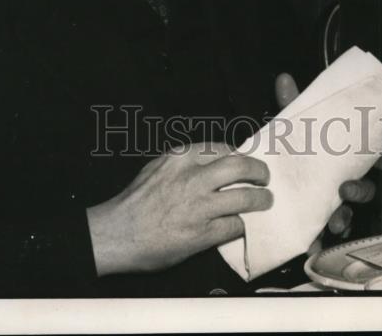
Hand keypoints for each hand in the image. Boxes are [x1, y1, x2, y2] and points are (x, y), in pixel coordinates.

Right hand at [86, 142, 272, 275]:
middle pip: (240, 166)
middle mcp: (192, 178)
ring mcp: (199, 206)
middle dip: (258, 171)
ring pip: (244, 197)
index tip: (245, 160)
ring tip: (265, 200)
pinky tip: (240, 224)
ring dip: (260, 199)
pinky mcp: (202, 234)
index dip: (239, 154)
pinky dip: (241, 224)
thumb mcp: (157, 167)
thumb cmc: (135, 202)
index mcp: (180, 158)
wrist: (117, 234)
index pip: (222, 148)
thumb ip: (184, 163)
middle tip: (264, 177)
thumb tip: (212, 163)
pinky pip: (234, 225)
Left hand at [274, 72, 381, 240]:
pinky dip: (319, 240)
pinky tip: (314, 244)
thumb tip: (284, 79)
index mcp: (342, 157)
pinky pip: (322, 234)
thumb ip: (291, 104)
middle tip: (347, 188)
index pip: (372, 159)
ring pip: (347, 213)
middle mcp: (342, 180)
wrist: (272, 175)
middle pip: (364, 188)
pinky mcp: (314, 219)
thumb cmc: (293, 147)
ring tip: (333, 221)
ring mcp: (330, 201)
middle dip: (361, 190)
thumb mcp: (292, 125)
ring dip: (343, 217)